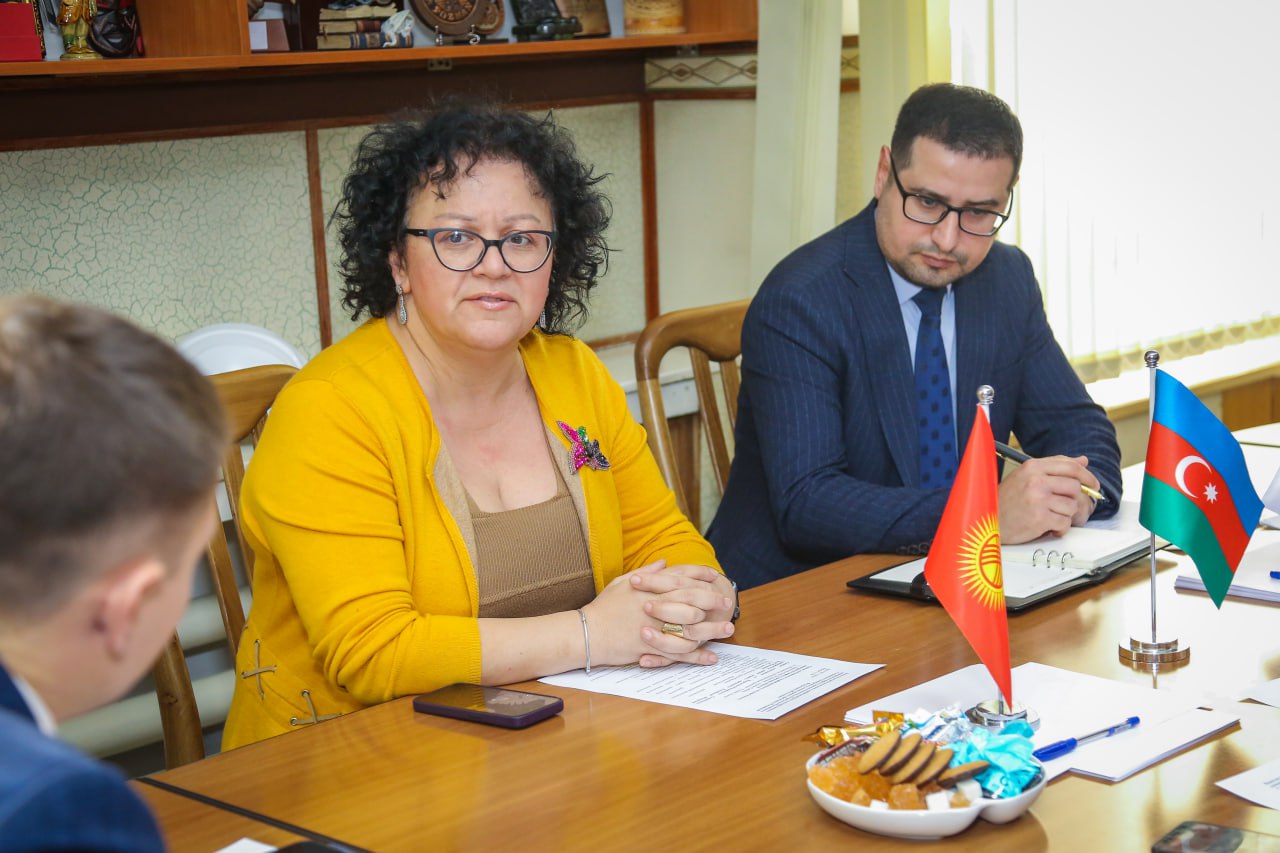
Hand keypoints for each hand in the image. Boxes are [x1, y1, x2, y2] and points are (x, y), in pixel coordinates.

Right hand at [579, 560, 720, 667]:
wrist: (586, 633)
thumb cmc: (602, 608)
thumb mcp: (622, 583)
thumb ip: (647, 573)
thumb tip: (664, 562)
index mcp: (649, 588)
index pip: (680, 577)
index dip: (700, 576)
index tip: (715, 577)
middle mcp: (655, 606)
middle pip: (691, 600)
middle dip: (712, 601)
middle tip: (727, 602)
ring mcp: (655, 628)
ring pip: (690, 628)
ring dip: (712, 629)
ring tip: (728, 629)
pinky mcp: (652, 648)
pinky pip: (679, 653)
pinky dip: (697, 656)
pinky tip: (711, 657)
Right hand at [998, 454, 1099, 543]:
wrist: (988, 521)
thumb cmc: (1007, 500)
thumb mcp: (1027, 476)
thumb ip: (1055, 467)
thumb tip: (1083, 460)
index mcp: (1033, 467)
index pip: (1071, 466)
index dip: (1087, 476)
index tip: (1093, 485)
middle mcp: (1035, 480)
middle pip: (1075, 487)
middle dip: (1079, 500)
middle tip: (1074, 508)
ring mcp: (1037, 499)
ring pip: (1072, 506)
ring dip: (1067, 515)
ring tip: (1054, 517)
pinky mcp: (1039, 518)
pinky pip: (1065, 522)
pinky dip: (1060, 528)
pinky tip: (1049, 527)